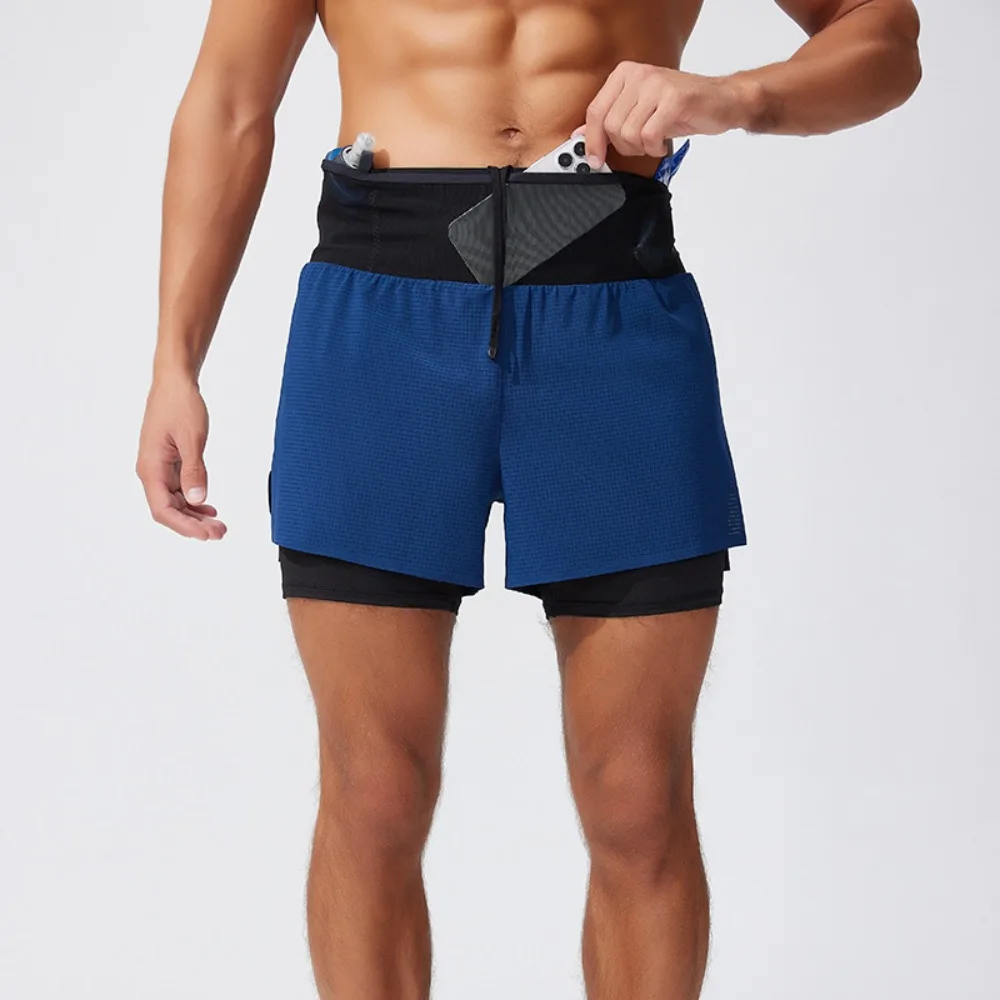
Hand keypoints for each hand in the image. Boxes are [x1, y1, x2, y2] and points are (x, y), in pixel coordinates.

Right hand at [136, 373, 226, 539]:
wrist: (174, 382)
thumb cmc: (180, 405)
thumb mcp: (192, 438)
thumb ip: (194, 471)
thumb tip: (197, 501)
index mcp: (151, 468)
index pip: (164, 510)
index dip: (185, 526)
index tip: (207, 534)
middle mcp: (151, 471)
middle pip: (169, 511)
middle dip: (193, 525)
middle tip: (221, 533)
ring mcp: (159, 468)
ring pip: (174, 502)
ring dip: (195, 516)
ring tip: (219, 524)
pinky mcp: (168, 463)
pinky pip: (178, 489)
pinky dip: (193, 501)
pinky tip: (209, 507)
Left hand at [577, 61, 750, 166]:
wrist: (722, 100)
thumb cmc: (681, 106)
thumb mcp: (640, 109)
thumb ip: (611, 119)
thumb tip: (581, 136)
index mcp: (625, 74)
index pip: (595, 112)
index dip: (591, 141)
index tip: (594, 160)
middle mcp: (639, 74)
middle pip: (610, 127)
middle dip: (624, 146)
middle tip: (641, 145)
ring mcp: (657, 86)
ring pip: (628, 134)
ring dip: (641, 148)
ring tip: (655, 141)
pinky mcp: (674, 101)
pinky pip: (649, 136)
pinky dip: (655, 148)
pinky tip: (664, 142)